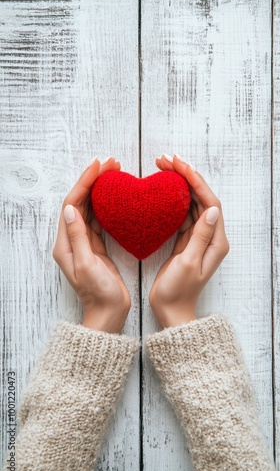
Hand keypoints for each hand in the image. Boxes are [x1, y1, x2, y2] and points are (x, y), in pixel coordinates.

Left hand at [52, 158, 130, 333]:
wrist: (108, 313)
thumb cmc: (99, 293)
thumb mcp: (87, 265)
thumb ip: (79, 236)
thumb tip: (71, 208)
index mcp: (66, 244)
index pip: (72, 204)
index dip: (84, 183)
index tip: (98, 167)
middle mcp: (72, 240)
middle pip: (80, 202)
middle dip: (93, 181)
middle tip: (111, 164)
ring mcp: (84, 242)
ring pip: (90, 208)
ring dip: (100, 190)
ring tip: (115, 174)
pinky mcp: (96, 246)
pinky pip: (99, 219)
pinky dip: (107, 205)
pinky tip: (117, 197)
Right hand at [149, 155, 229, 328]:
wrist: (171, 311)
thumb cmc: (178, 292)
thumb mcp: (188, 264)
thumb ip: (200, 237)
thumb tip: (211, 209)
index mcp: (216, 242)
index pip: (210, 202)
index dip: (196, 181)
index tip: (179, 166)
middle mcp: (210, 237)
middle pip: (201, 198)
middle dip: (185, 177)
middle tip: (166, 160)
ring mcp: (198, 238)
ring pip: (191, 203)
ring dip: (179, 185)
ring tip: (162, 168)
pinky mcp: (186, 241)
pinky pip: (182, 214)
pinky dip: (173, 200)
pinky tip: (162, 191)